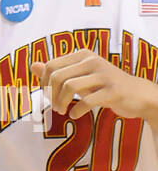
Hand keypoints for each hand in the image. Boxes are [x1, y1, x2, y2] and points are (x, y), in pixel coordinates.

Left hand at [31, 50, 154, 121]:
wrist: (137, 95)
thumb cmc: (104, 86)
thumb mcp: (80, 77)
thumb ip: (58, 71)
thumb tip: (33, 66)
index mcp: (82, 54)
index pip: (51, 65)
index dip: (43, 82)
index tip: (47, 95)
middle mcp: (92, 61)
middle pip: (58, 76)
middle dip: (51, 94)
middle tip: (54, 107)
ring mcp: (104, 75)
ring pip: (69, 86)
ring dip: (60, 102)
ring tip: (62, 111)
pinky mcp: (113, 91)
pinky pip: (87, 101)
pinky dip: (76, 111)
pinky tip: (75, 115)